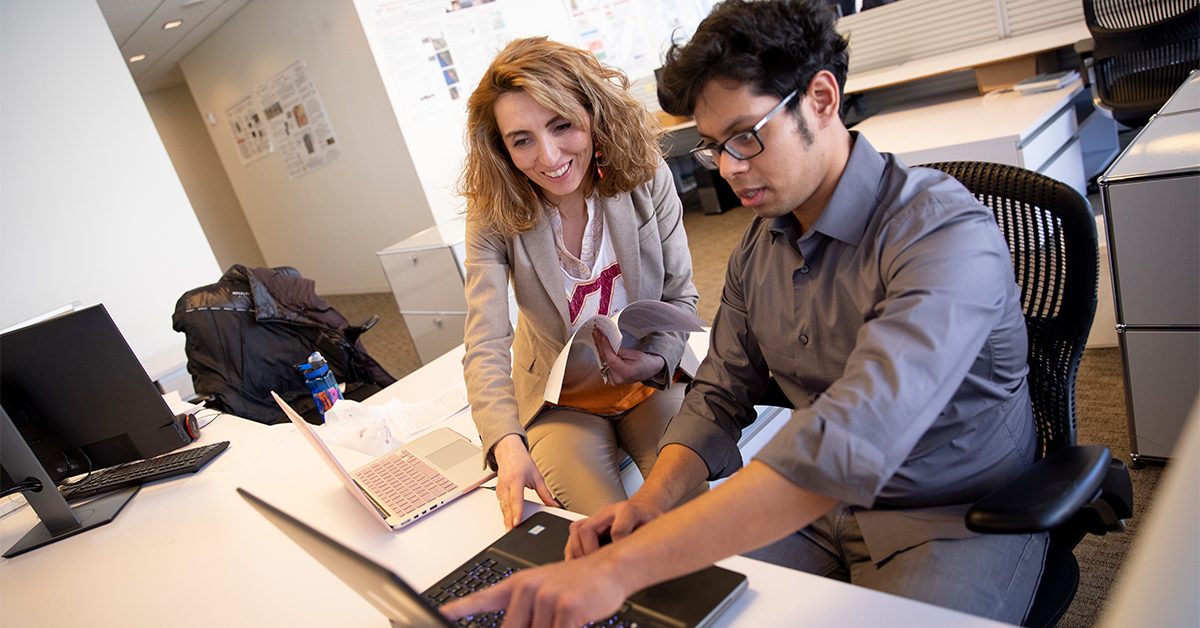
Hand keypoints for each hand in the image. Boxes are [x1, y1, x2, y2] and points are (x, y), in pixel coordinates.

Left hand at [440, 554, 627, 627]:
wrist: (609, 569)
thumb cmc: (576, 584)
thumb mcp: (543, 592)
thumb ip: (522, 613)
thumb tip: (512, 627)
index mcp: (516, 585)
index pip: (478, 599)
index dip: (456, 609)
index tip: (438, 614)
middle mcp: (526, 588)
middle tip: (548, 620)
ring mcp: (546, 597)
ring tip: (565, 617)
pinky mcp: (567, 607)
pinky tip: (574, 621)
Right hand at [492, 434, 557, 528]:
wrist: (509, 452)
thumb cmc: (521, 462)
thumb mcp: (537, 476)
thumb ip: (545, 493)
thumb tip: (554, 505)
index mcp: (516, 480)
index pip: (516, 499)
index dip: (517, 511)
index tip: (517, 522)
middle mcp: (506, 485)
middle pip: (507, 507)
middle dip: (509, 521)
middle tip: (512, 533)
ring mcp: (500, 489)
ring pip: (503, 508)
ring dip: (506, 520)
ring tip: (510, 531)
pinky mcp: (498, 493)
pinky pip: (501, 506)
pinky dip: (504, 515)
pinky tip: (508, 523)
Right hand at [564, 495, 662, 559]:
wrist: (642, 508)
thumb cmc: (648, 519)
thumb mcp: (655, 526)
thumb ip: (647, 539)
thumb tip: (638, 558)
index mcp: (628, 510)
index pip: (617, 531)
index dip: (618, 548)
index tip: (620, 561)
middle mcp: (608, 511)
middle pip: (586, 529)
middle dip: (589, 551)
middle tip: (597, 567)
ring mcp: (596, 517)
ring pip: (576, 530)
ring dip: (578, 552)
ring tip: (586, 567)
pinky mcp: (589, 524)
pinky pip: (573, 535)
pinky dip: (573, 552)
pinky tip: (578, 564)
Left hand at [591, 329, 665, 385]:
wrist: (650, 370)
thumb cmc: (645, 362)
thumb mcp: (634, 354)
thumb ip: (619, 351)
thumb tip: (608, 343)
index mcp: (625, 373)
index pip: (611, 358)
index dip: (605, 347)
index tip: (602, 336)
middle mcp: (618, 379)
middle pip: (605, 359)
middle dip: (600, 345)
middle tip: (596, 333)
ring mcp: (614, 380)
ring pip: (603, 362)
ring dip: (599, 349)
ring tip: (596, 337)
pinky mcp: (612, 379)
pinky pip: (604, 365)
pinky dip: (602, 355)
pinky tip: (599, 346)